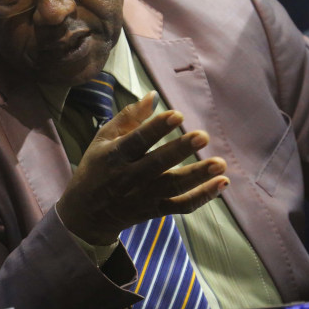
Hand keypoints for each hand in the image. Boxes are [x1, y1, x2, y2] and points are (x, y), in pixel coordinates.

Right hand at [56, 91, 228, 244]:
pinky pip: (181, 206)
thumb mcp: (103, 139)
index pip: (136, 141)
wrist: (86, 213)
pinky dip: (202, 197)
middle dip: (180, 150)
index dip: (156, 128)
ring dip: (198, 175)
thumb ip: (129, 117)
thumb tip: (154, 95)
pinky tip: (221, 183)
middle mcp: (128, 177)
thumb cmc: (97, 166)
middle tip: (203, 136)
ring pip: (173, 187)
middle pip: (157, 164)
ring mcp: (143, 196)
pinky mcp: (155, 210)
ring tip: (220, 163)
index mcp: (114, 155)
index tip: (177, 114)